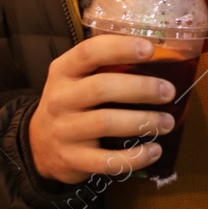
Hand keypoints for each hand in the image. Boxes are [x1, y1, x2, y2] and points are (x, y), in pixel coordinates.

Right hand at [28, 35, 175, 185]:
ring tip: (167, 122)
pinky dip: (134, 157)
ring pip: (106, 123)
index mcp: (63, 71)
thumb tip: (161, 56)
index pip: (89, 52)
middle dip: (141, 88)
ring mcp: (64, 131)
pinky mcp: (72, 159)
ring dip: (143, 121)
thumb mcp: (76, 78)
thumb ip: (106, 66)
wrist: (39, 144)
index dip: (120, 48)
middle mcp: (60, 99)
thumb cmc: (72, 103)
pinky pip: (107, 160)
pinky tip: (154, 151)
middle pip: (101, 88)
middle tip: (168, 92)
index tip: (150, 49)